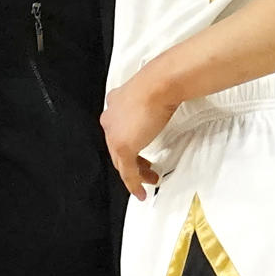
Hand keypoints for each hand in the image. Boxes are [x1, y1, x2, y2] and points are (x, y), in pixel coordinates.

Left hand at [101, 69, 175, 199]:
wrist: (157, 85)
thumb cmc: (158, 83)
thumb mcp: (151, 90)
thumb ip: (150, 99)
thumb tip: (164, 100)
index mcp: (115, 104)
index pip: (117, 129)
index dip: (129, 140)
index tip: (138, 149)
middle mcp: (110, 120)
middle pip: (117, 148)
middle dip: (132, 161)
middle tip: (146, 169)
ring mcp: (114, 135)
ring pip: (121, 162)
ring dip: (135, 174)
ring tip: (148, 180)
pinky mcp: (123, 147)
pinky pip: (127, 172)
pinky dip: (134, 183)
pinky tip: (141, 191)